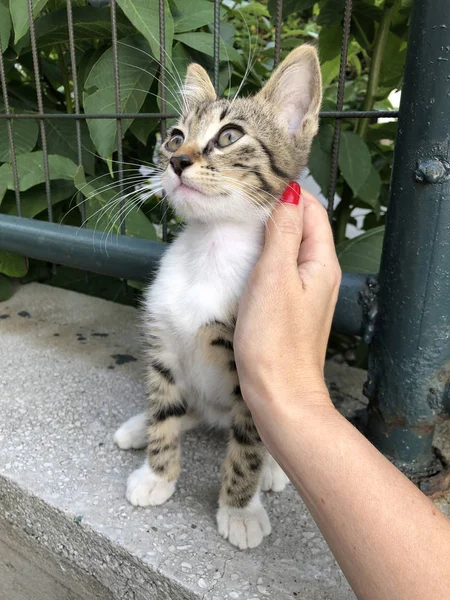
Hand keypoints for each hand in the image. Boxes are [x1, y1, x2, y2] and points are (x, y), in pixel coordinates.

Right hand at [235, 183, 340, 412]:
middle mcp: (319, 273)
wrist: (278, 392)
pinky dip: (264, 256)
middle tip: (242, 198)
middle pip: (303, 227)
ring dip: (269, 232)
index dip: (288, 192)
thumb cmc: (274, 338)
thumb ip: (283, 233)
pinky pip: (280, 270)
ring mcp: (305, 292)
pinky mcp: (289, 307)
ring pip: (289, 248)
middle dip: (277, 209)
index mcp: (322, 262)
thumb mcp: (275, 277)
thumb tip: (289, 195)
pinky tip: (243, 257)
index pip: (312, 210)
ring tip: (239, 221)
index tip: (256, 181)